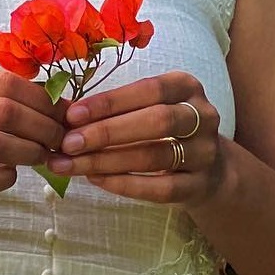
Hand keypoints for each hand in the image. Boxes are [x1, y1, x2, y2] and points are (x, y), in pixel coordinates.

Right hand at [0, 66, 68, 224]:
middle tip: (59, 140)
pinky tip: (9, 176)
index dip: (42, 99)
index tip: (63, 114)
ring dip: (29, 154)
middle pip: (4, 112)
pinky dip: (2, 179)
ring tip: (41, 158)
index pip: (3, 82)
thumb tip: (50, 101)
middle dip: (43, 127)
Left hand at [45, 71, 226, 209]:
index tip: (73, 114)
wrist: (207, 169)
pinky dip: (125, 184)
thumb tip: (66, 116)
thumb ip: (116, 109)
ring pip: (155, 156)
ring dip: (108, 161)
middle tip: (69, 143)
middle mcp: (203, 117)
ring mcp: (205, 153)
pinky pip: (160, 188)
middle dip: (107, 132)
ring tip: (72, 165)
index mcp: (186, 87)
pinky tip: (96, 180)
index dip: (109, 102)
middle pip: (157, 121)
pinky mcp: (199, 186)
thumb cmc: (163, 130)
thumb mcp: (147, 108)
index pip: (149, 89)